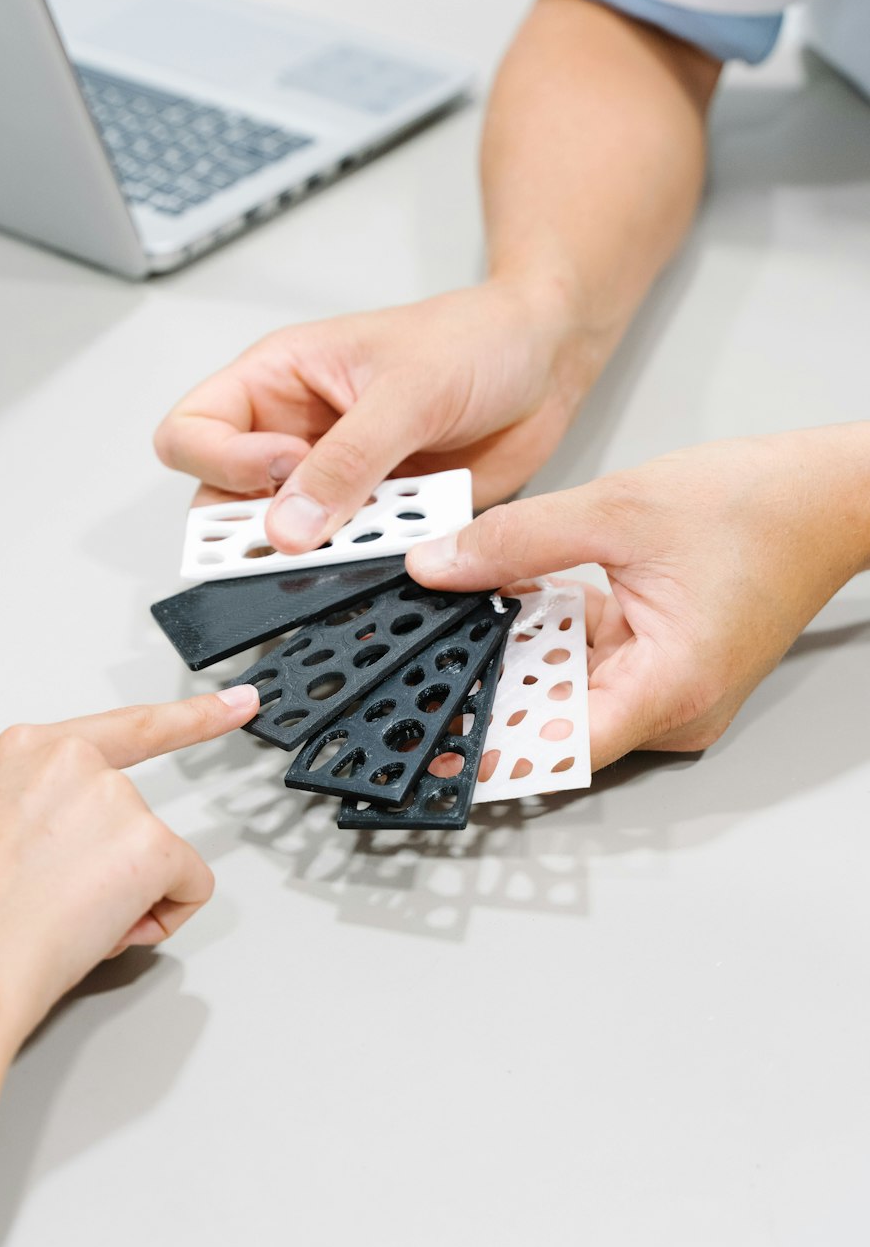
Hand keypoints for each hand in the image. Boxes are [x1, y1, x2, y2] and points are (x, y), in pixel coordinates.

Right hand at [0, 685, 258, 1052]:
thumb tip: (87, 847)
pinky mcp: (151, 844)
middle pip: (137, 817)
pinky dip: (163, 918)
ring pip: (162, 858)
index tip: (238, 702)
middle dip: (115, 868)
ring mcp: (117, 799)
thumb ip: (46, 811)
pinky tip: (105, 929)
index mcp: (25, 751)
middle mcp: (74, 761)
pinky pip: (190, 887)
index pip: (127, 726)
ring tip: (65, 920)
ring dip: (131, 898)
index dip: (193, 717)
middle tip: (57, 904)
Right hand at [153, 281, 588, 553]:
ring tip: (384, 522)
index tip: (280, 471)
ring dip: (328, 549)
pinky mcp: (378, 516)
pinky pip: (352, 556)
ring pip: (289, 542)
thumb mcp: (407, 391)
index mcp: (276, 381)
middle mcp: (292, 435)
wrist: (544, 360)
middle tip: (311, 536)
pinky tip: (411, 529)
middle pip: (224, 503)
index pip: (192, 433)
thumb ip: (348, 461)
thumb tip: (288, 529)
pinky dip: (374, 557)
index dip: (221, 464)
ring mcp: (333, 482)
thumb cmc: (473, 339)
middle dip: (258, 530)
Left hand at [407, 425, 869, 767]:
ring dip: (516, 657)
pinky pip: (590, 665)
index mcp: (671, 686)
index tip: (433, 749)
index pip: (560, 747)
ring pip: (567, 691)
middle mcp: (673, 707)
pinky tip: (510, 599)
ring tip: (454, 622)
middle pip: (555, 721)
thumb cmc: (759, 507)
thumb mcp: (617, 511)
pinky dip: (552, 635)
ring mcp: (669, 692)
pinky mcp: (664, 668)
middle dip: (488, 692)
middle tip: (420, 667)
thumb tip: (439, 566)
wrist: (826, 494)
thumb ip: (517, 542)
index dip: (490, 752)